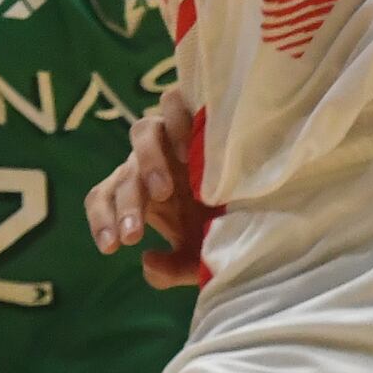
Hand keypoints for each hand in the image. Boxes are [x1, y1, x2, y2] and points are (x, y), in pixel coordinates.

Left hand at [85, 96, 210, 288]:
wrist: (270, 195)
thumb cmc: (227, 223)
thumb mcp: (199, 256)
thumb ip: (172, 269)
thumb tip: (147, 261)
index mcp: (142, 193)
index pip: (103, 197)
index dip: (101, 220)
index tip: (112, 248)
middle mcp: (151, 161)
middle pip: (124, 174)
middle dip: (126, 207)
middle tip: (133, 235)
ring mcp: (172, 134)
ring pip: (142, 132)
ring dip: (147, 162)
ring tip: (163, 192)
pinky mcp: (197, 112)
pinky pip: (173, 103)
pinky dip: (175, 123)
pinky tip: (188, 152)